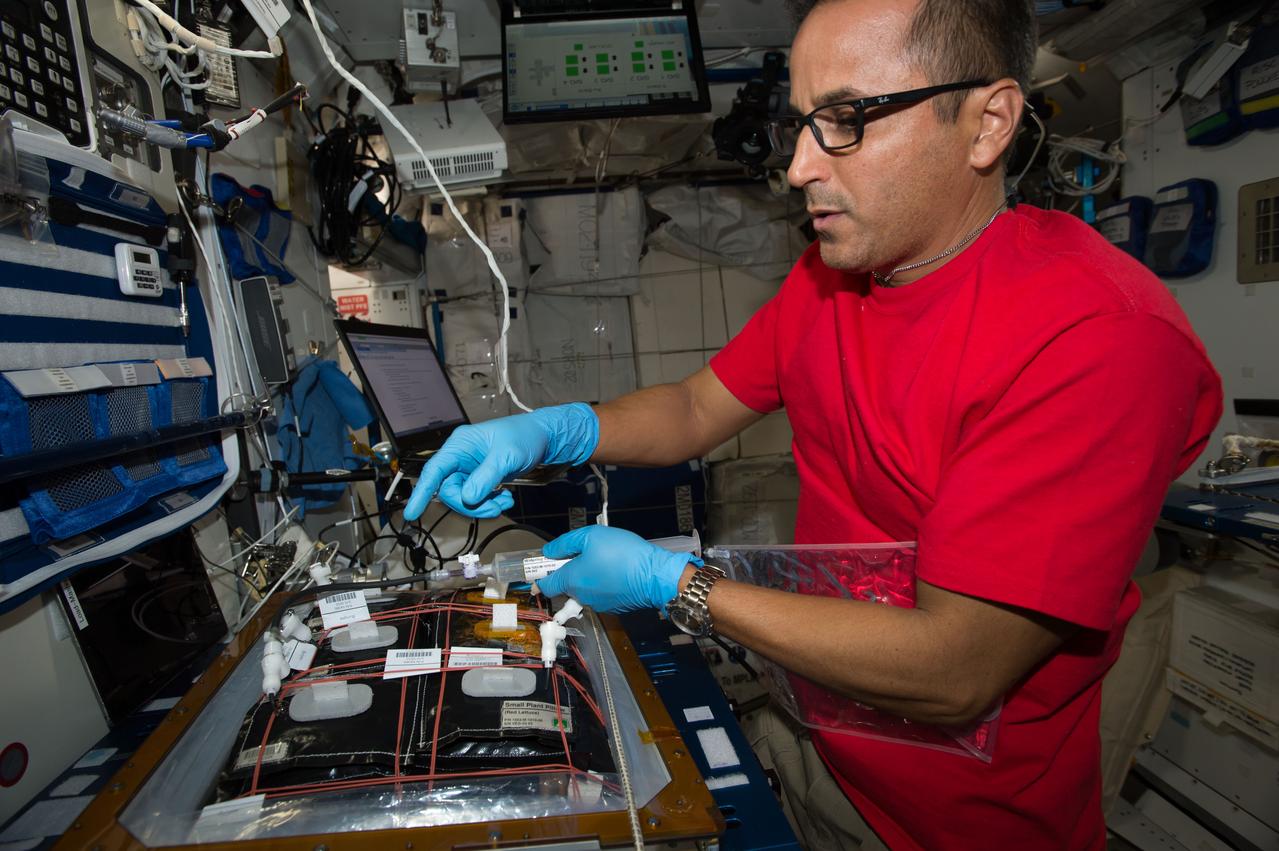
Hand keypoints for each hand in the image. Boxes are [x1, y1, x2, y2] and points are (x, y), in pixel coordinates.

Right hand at [403, 403, 598, 519]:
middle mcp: (460, 457)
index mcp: (460, 445)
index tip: (412, 513)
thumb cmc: (525, 437)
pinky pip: (476, 499)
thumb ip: (486, 477)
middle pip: (450, 491)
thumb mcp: (507, 456)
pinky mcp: (480, 479)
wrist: (544, 438)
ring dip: (483, 506)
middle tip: (495, 507)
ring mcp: (469, 469)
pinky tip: (505, 498)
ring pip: (464, 498)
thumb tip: (468, 497)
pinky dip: (490, 504)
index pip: (434, 470)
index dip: (421, 492)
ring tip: (505, 501)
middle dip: (471, 504)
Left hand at [535, 525, 699, 612]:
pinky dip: (602, 584)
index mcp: (571, 580)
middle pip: (565, 587)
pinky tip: (614, 571)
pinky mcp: (613, 607)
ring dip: (586, 578)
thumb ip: (565, 544)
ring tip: (602, 560)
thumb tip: (549, 552)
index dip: (540, 576)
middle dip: (568, 572)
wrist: (654, 575)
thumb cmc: (623, 554)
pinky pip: (599, 594)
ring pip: (583, 590)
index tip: (541, 567)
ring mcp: (598, 604)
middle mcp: (581, 596)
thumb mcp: (591, 536)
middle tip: (581, 555)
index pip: (545, 585)